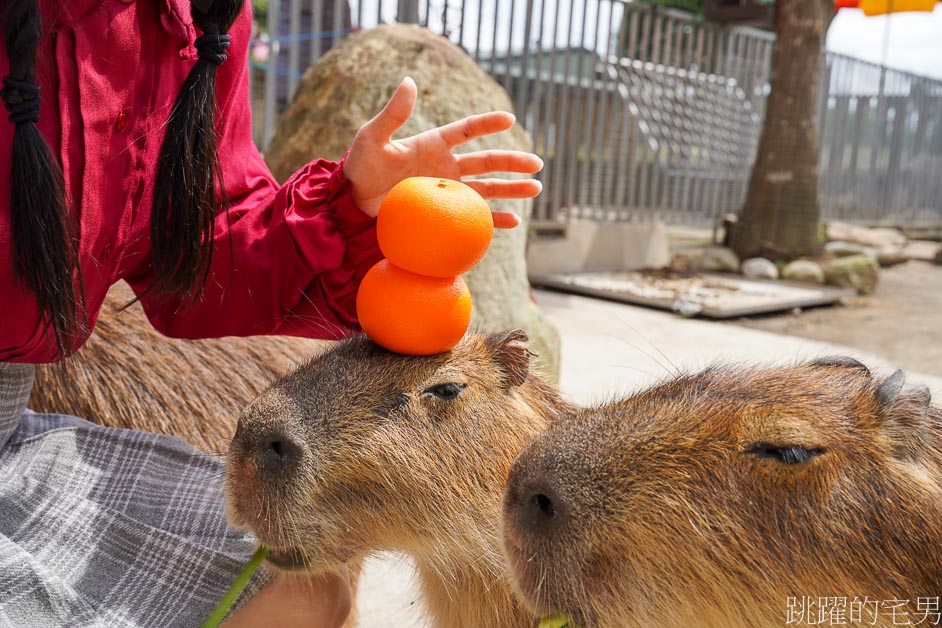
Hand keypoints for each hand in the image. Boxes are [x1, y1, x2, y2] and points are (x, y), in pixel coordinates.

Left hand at [342, 77, 543, 227]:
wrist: (353, 205)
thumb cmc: (359, 169)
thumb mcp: (372, 139)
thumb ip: (392, 114)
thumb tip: (408, 82)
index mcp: (434, 144)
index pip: (467, 130)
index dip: (487, 124)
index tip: (509, 119)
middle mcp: (446, 166)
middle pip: (487, 161)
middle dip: (513, 162)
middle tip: (538, 164)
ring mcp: (447, 192)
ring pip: (487, 189)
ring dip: (512, 190)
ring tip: (536, 189)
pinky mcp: (444, 215)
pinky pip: (474, 218)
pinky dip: (494, 220)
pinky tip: (514, 222)